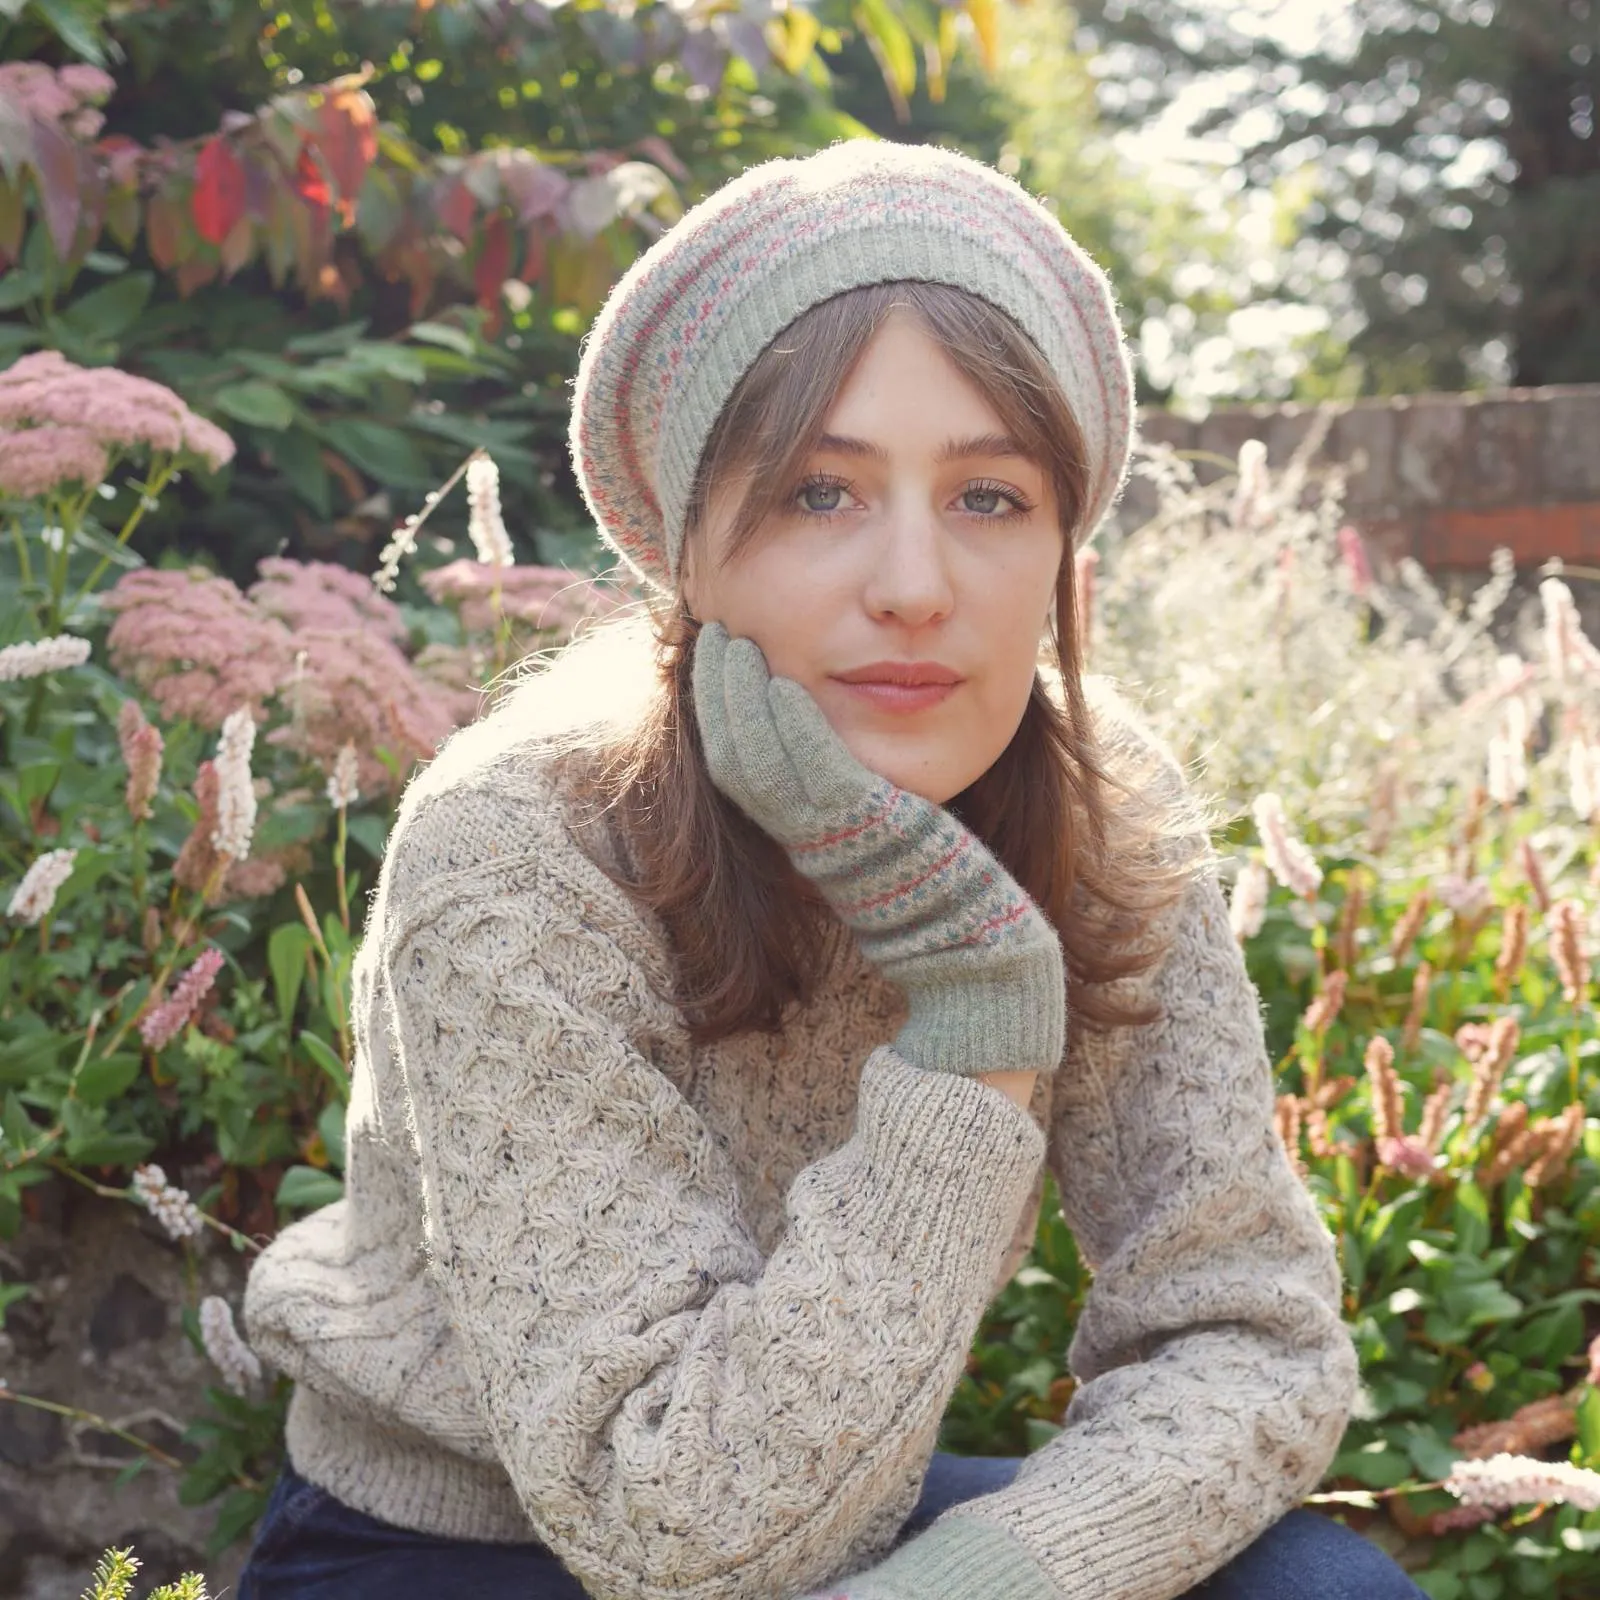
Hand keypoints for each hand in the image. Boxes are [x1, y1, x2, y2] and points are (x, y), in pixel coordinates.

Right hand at [691, 622, 1065, 1076]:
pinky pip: (818, 772)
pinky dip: (796, 727)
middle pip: (736, 757)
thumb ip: (853, 795)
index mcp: (804, 839)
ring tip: (738, 642)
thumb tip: (836, 743)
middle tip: (717, 634)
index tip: (718, 659)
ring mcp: (833, 836)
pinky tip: (789, 685)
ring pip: (761, 759)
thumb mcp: (880, 831)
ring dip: (744, 697)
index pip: (737, 767)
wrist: (973, 947)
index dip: (719, 712)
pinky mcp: (869, 828)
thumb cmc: (937, 890)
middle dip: (720, 693)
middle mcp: (806, 840)